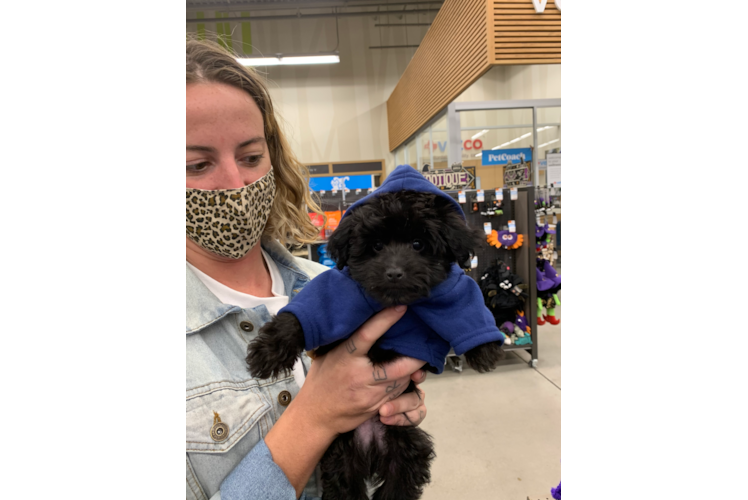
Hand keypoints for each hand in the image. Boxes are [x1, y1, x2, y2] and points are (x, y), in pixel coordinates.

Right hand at [294, 305, 426, 435]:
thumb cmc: (321, 380)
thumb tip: (360, 319)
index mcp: (345, 357)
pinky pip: (398, 393)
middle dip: (416, 357)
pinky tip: (405, 374)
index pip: (367, 335)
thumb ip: (344, 341)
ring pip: (402, 381)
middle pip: (398, 366)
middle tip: (425, 342)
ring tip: (416, 357)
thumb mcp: (326, 355)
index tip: (401, 306)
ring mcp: (370, 395)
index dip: (386, 320)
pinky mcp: (376, 407)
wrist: (316, 416)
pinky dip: (404, 383)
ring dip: (411, 369)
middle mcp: (360, 376)